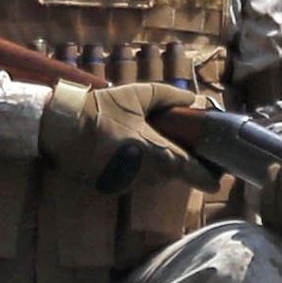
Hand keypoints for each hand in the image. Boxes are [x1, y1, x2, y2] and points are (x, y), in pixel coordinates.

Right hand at [40, 80, 196, 189]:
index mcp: (154, 151)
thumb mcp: (136, 95)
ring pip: (154, 178)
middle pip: (172, 174)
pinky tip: (124, 150)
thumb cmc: (101, 110)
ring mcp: (128, 183)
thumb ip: (167, 96)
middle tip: (174, 144)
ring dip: (155, 165)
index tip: (219, 176)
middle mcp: (144, 174)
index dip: (208, 177)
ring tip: (143, 142)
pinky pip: (134, 180)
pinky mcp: (112, 187)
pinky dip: (136, 169)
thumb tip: (193, 100)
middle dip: (176, 162)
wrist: (61, 127)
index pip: (191, 172)